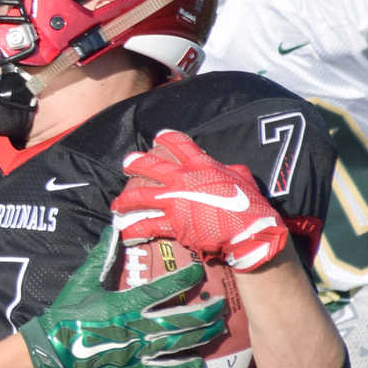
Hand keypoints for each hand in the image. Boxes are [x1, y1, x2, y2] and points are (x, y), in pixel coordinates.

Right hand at [19, 227, 225, 367]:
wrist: (54, 350)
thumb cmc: (67, 313)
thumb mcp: (84, 280)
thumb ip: (102, 255)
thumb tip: (114, 228)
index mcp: (124, 304)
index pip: (162, 290)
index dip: (184, 280)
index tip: (201, 272)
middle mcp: (135, 327)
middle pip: (178, 320)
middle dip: (203, 313)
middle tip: (221, 305)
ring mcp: (136, 350)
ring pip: (177, 344)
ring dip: (200, 336)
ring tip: (219, 329)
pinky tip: (200, 365)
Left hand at [110, 129, 287, 271]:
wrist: (250, 230)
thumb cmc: (252, 204)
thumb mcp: (243, 178)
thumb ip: (231, 171)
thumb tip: (230, 169)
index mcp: (201, 165)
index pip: (180, 144)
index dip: (167, 138)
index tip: (157, 136)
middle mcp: (183, 179)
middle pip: (151, 166)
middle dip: (135, 164)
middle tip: (126, 164)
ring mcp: (175, 200)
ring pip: (141, 195)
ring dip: (125, 199)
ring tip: (115, 204)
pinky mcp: (173, 223)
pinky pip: (147, 224)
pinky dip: (134, 228)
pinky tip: (124, 231)